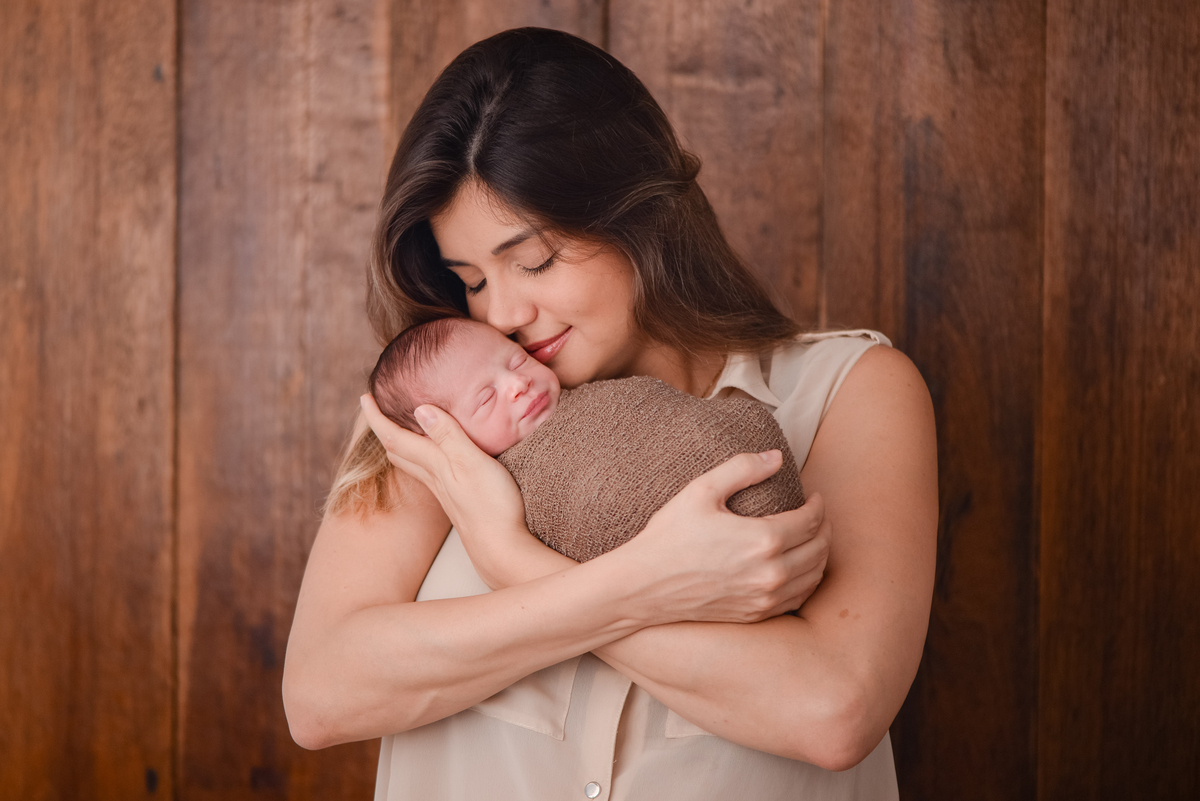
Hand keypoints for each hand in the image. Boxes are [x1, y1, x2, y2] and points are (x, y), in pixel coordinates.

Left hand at [359, 394, 531, 582]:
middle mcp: (433, 478)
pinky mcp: (456, 500)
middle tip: (376, 410)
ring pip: (411, 464)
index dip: (377, 417)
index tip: (364, 397)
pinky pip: (427, 473)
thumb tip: (420, 409)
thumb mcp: (471, 462)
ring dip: (399, 443)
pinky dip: (420, 457)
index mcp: (434, 465)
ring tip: (398, 427)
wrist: (502, 549)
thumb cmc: (492, 506)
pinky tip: (433, 457)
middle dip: (383, 429)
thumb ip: (448, 436)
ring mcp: (444, 491)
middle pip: (397, 451)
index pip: (395, 437)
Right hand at [616, 450, 830, 624]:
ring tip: (814, 539)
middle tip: (819, 515)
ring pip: (813, 576)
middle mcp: (770, 573)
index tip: (815, 496)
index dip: (818, 505)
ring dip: (821, 555)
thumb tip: (776, 457)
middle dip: (825, 528)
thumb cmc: (668, 536)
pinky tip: (800, 570)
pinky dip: (807, 581)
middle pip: (819, 548)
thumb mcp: (701, 491)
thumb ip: (742, 468)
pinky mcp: (754, 614)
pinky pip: (797, 599)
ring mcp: (764, 598)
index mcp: (763, 540)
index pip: (811, 520)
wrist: (643, 586)